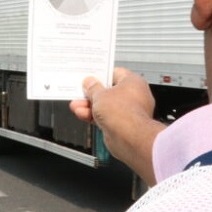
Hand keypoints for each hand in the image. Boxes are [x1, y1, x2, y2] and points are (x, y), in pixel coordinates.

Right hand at [70, 67, 165, 184]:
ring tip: (76, 105)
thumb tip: (90, 83)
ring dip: (90, 106)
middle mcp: (135, 95)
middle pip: (109, 91)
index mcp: (133, 82)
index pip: (115, 73)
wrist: (129, 138)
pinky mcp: (123, 124)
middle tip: (81, 92)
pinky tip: (82, 114)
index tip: (89, 77)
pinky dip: (95, 116)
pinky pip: (107, 117)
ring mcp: (129, 111)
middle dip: (92, 94)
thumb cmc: (123, 112)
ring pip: (107, 106)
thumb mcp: (99, 94)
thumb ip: (92, 88)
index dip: (100, 75)